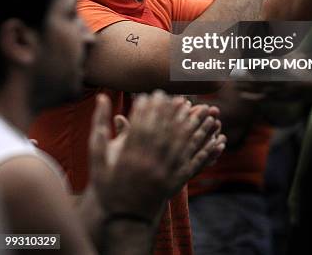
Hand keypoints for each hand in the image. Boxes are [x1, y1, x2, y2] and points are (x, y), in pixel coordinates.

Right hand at [89, 92, 225, 218]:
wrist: (123, 218)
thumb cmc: (107, 184)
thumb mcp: (97, 155)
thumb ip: (100, 125)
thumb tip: (101, 98)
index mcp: (129, 156)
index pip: (142, 124)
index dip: (148, 108)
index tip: (152, 94)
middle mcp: (148, 164)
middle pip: (165, 131)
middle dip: (173, 112)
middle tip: (178, 96)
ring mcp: (164, 174)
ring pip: (182, 144)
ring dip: (195, 125)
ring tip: (203, 109)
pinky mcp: (176, 183)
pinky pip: (193, 163)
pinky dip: (206, 149)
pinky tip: (215, 138)